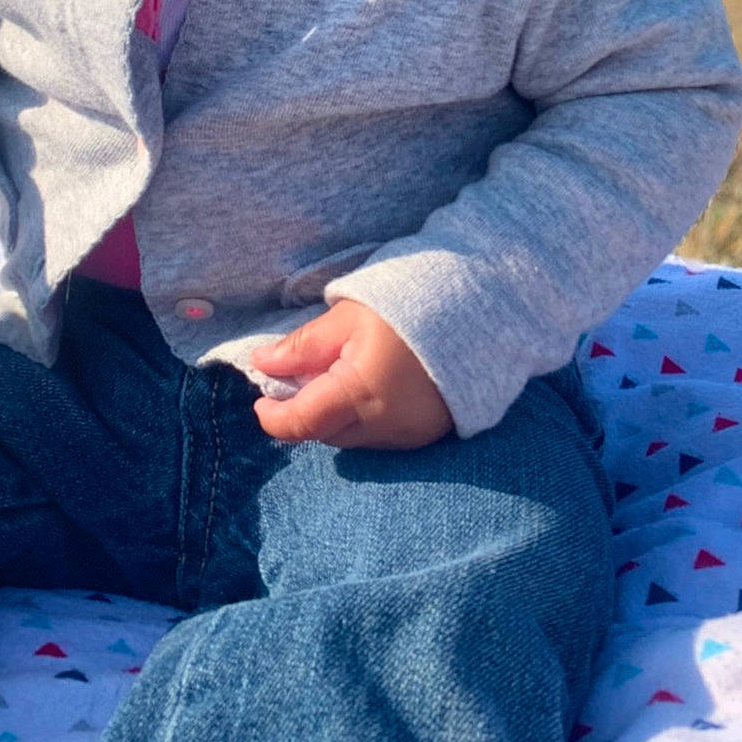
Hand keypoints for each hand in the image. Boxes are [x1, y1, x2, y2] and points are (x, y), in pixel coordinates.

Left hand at [250, 299, 452, 449]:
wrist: (480, 308)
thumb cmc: (411, 304)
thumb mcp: (349, 316)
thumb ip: (303, 345)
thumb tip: (261, 363)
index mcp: (359, 392)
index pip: (300, 424)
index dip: (273, 416)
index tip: (261, 397)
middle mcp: (383, 424)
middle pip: (325, 432)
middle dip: (306, 410)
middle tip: (302, 375)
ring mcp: (408, 433)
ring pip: (352, 437)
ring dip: (336, 415)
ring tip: (341, 373)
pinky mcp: (427, 433)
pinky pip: (381, 436)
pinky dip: (365, 418)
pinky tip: (371, 385)